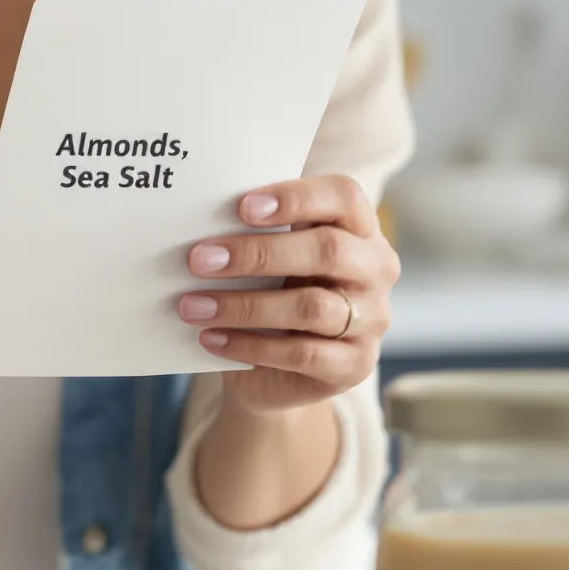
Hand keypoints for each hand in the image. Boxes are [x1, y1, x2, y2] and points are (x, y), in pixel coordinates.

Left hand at [177, 174, 398, 416]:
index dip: (297, 197)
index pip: (344, 197)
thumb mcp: (271, 260)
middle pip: (328, 250)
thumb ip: (256, 235)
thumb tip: (205, 224)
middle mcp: (375, 270)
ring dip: (244, 306)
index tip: (243, 207)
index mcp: (360, 228)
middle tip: (199, 259)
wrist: (279, 372)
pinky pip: (302, 354)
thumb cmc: (273, 294)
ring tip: (193, 305)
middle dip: (258, 253)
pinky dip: (250, 345)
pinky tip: (211, 338)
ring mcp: (371, 320)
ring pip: (312, 307)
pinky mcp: (355, 365)